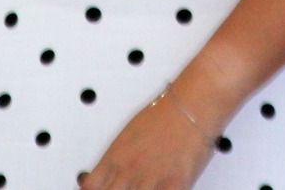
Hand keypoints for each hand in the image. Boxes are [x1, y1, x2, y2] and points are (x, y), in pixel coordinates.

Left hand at [77, 89, 217, 189]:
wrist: (192, 104)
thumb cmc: (164, 113)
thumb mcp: (129, 133)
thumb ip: (117, 157)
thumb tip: (111, 173)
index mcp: (115, 156)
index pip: (91, 186)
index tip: (104, 189)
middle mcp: (130, 169)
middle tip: (127, 187)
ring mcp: (151, 179)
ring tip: (147, 186)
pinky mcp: (175, 184)